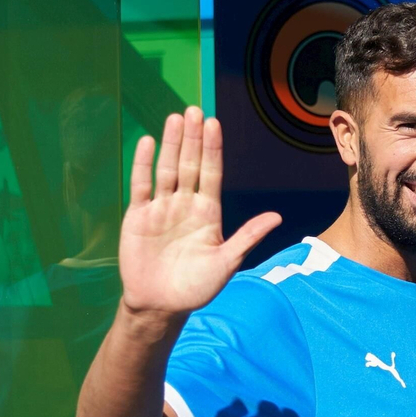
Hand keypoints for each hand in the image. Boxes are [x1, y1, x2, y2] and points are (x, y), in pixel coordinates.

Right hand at [119, 107, 281, 317]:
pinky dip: (143, 164)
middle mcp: (185, 204)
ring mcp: (161, 208)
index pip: (212, 173)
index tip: (214, 123)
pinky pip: (142, 185)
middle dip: (192, 138)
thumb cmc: (196, 288)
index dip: (213, 149)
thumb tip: (276, 216)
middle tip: (194, 110)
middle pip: (190, 164)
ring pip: (167, 168)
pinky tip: (147, 142)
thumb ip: (247, 237)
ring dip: (170, 144)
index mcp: (208, 213)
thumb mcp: (226, 263)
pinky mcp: (139, 215)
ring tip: (175, 118)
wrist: (161, 306)